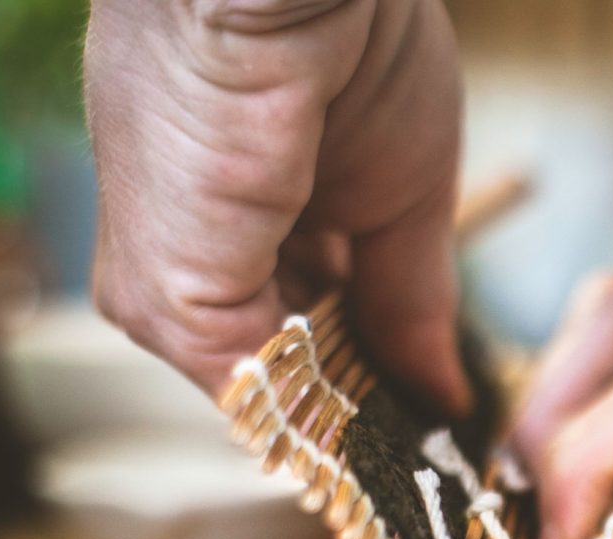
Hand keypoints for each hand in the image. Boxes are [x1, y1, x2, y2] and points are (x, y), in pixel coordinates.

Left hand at [84, 0, 471, 410]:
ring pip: (262, 386)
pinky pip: (250, 387)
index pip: (295, 313)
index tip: (418, 400)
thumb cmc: (361, 41)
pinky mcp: (170, 294)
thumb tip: (443, 398)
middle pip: (279, 355)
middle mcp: (186, 235)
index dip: (361, 361)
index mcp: (232, 197)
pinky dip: (318, 408)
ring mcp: (169, 270)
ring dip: (341, 410)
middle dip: (353, 391)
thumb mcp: (405, 194)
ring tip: (403, 418)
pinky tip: (369, 406)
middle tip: (420, 424)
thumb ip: (409, 302)